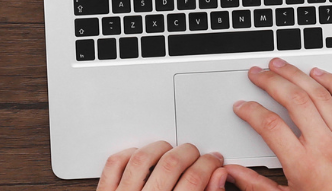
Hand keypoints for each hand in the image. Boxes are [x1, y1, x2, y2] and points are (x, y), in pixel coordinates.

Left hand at [98, 141, 224, 190]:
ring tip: (171, 152)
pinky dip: (128, 154)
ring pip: (141, 160)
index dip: (209, 166)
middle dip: (189, 153)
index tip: (214, 161)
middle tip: (197, 154)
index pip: (193, 181)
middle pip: (169, 165)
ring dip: (161, 149)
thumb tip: (218, 177)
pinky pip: (114, 165)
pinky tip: (141, 156)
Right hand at [211, 58, 331, 190]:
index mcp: (304, 165)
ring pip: (320, 94)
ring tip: (280, 65)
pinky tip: (319, 74)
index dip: (251, 111)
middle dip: (271, 81)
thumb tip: (233, 172)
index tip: (242, 106)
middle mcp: (326, 147)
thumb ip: (257, 186)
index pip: (270, 126)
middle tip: (257, 73)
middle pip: (294, 100)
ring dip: (297, 75)